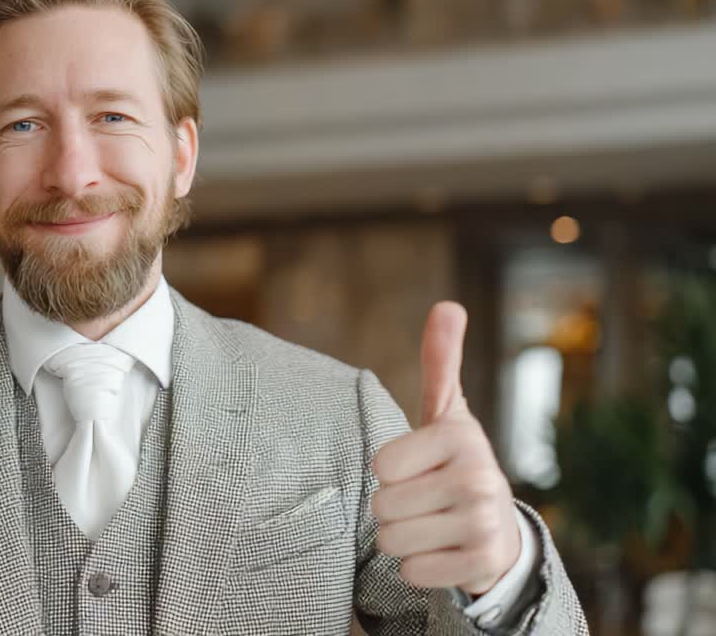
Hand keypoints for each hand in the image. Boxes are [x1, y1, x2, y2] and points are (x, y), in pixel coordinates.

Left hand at [370, 302, 519, 594]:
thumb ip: (440, 361)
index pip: (381, 464)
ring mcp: (484, 523)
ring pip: (393, 541)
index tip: (420, 467)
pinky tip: (443, 552)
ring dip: (403, 538)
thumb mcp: (446, 412)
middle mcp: (479, 477)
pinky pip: (412, 573)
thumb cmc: (456, 464)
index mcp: (460, 437)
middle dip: (394, 508)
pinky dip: (420, 568)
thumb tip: (447, 305)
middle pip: (383, 505)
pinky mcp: (482, 564)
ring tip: (432, 524)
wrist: (499, 528)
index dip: (391, 470)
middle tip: (426, 500)